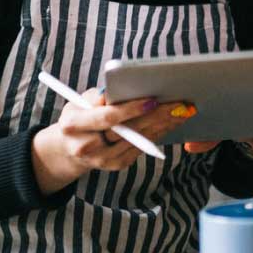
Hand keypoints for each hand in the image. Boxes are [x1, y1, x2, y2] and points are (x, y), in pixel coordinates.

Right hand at [31, 88, 195, 195]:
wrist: (70, 146)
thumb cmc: (80, 115)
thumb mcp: (80, 101)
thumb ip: (98, 96)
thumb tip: (121, 87)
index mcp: (73, 125)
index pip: (107, 118)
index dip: (130, 109)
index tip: (152, 100)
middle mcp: (86, 146)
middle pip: (127, 131)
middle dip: (156, 116)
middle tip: (179, 105)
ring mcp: (101, 160)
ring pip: (138, 141)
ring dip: (163, 126)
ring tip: (181, 112)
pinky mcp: (116, 165)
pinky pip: (141, 148)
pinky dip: (157, 134)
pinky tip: (170, 123)